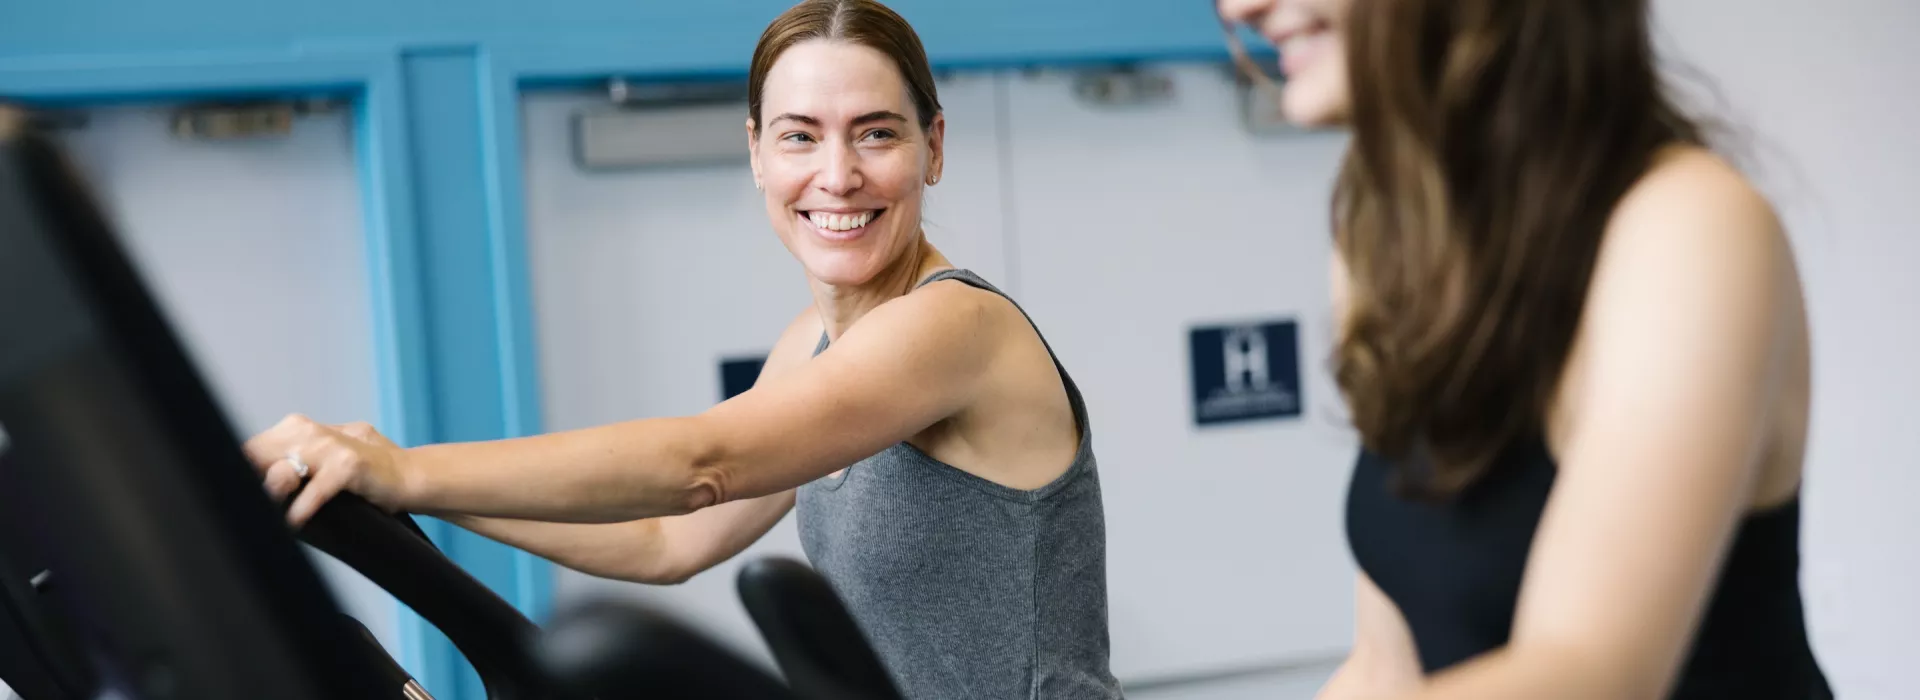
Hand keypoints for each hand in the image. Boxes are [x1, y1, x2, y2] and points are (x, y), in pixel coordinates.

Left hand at [244, 414, 412, 526]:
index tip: (231, 491)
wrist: (413, 477)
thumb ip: (294, 468)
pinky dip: (304, 506)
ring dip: (272, 490)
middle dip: (250, 478)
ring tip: (261, 513)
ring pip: (286, 466)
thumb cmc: (366, 477)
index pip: (256, 446)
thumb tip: (260, 485)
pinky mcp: (351, 464)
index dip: (240, 468)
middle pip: (262, 453)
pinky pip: (317, 488)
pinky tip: (295, 521)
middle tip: (239, 505)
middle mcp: (314, 432)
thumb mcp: (326, 463)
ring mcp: (333, 445)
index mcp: (304, 429)